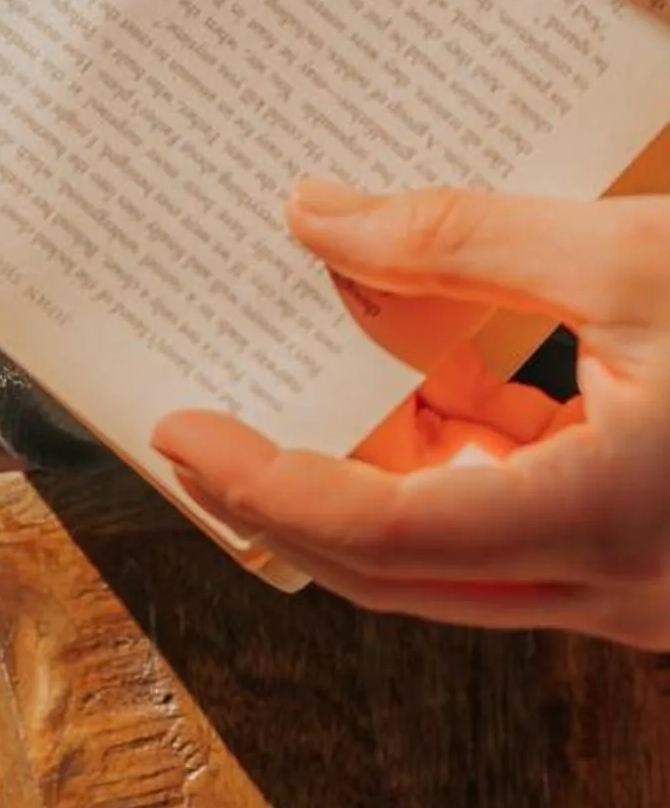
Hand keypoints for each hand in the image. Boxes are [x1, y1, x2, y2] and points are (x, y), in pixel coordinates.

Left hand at [149, 179, 669, 646]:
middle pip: (394, 567)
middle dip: (283, 497)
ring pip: (449, 557)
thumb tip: (316, 220)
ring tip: (293, 391)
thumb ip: (465, 240)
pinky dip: (457, 460)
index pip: (382, 533)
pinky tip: (418, 384)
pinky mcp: (638, 559)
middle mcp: (612, 587)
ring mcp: (629, 587)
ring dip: (369, 473)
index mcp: (600, 521)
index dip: (265, 483)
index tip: (182, 432)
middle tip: (194, 434)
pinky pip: (513, 529)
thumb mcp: (635, 255)